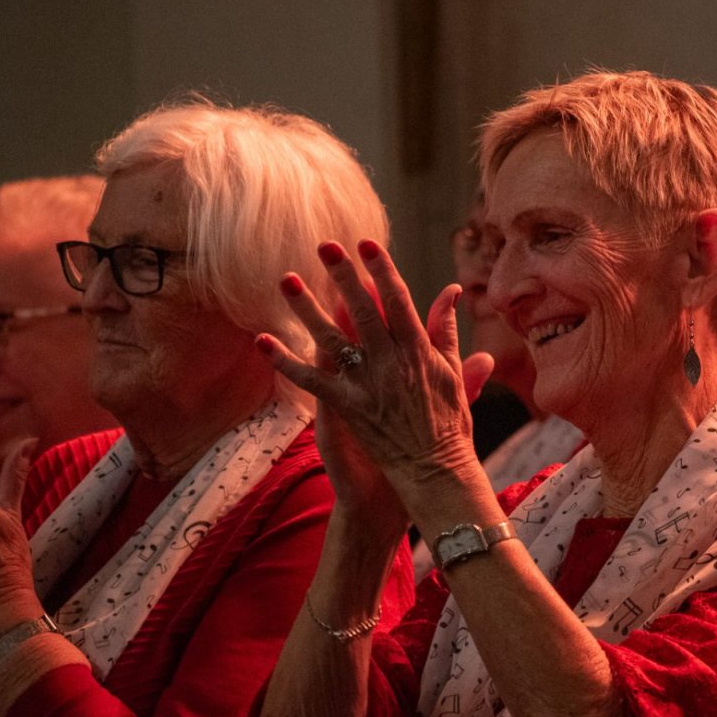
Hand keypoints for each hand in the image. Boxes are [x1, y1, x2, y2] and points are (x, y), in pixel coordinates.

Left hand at [257, 241, 492, 515]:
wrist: (437, 472)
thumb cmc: (449, 424)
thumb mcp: (453, 373)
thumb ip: (447, 330)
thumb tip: (451, 291)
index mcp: (420, 352)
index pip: (399, 300)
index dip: (382, 270)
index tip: (366, 243)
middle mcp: (392, 363)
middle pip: (364, 311)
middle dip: (345, 276)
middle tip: (325, 246)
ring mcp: (368, 386)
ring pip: (332, 339)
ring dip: (308, 308)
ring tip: (288, 279)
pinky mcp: (347, 408)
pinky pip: (311, 381)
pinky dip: (286, 361)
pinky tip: (263, 340)